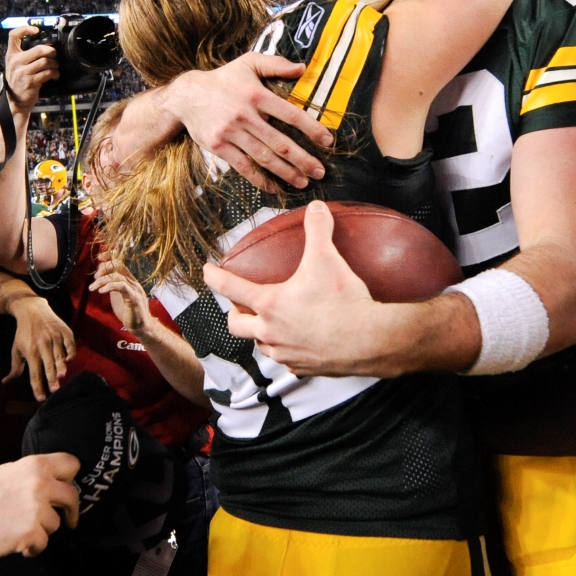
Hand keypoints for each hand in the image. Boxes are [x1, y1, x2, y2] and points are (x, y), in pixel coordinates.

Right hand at [0, 452, 79, 558]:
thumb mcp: (7, 473)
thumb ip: (33, 474)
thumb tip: (56, 479)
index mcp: (34, 465)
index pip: (72, 463)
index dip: (72, 478)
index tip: (69, 489)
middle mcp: (39, 483)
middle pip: (72, 496)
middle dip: (70, 511)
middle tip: (68, 520)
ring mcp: (36, 508)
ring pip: (56, 523)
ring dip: (43, 530)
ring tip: (21, 529)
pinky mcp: (31, 532)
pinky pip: (44, 543)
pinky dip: (33, 547)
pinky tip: (18, 543)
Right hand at [5, 26, 58, 111]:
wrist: (15, 102)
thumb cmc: (19, 81)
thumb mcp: (17, 66)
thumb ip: (28, 56)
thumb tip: (48, 47)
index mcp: (11, 55)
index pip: (13, 36)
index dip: (25, 29)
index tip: (36, 30)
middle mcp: (15, 62)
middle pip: (38, 49)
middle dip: (51, 52)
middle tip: (54, 56)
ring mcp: (22, 72)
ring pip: (45, 61)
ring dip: (54, 64)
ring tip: (55, 67)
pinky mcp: (30, 82)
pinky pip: (47, 73)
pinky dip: (54, 74)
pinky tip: (54, 76)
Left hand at [5, 295, 75, 400]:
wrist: (32, 310)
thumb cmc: (23, 334)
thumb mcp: (16, 350)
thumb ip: (14, 368)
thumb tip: (5, 382)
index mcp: (30, 350)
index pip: (34, 373)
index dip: (37, 386)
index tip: (41, 398)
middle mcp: (42, 344)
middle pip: (48, 365)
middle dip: (51, 378)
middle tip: (54, 391)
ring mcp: (54, 336)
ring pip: (60, 355)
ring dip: (61, 366)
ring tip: (62, 377)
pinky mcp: (64, 331)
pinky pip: (70, 344)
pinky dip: (71, 352)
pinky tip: (70, 360)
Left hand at [89, 254, 151, 332]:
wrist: (142, 327)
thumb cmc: (129, 311)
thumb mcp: (117, 295)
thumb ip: (111, 285)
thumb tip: (99, 276)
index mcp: (129, 280)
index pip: (120, 262)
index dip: (110, 257)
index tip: (100, 257)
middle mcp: (133, 281)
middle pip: (118, 265)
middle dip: (103, 268)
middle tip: (94, 278)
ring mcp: (134, 289)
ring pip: (117, 276)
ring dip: (101, 280)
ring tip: (92, 288)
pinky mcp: (134, 298)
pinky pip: (121, 286)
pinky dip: (109, 286)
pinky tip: (101, 291)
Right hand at [161, 52, 332, 190]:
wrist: (186, 96)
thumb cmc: (224, 79)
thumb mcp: (249, 62)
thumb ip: (276, 64)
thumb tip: (303, 68)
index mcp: (256, 94)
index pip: (290, 114)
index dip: (311, 128)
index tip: (328, 141)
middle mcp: (245, 115)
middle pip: (280, 142)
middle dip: (303, 159)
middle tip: (321, 171)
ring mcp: (231, 133)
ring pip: (264, 157)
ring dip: (286, 172)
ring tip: (303, 181)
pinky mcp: (219, 147)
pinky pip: (244, 167)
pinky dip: (260, 179)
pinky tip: (274, 187)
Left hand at [204, 201, 401, 377]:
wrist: (369, 341)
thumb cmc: (343, 301)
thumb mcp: (328, 258)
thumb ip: (318, 230)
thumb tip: (316, 207)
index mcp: (269, 305)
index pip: (230, 288)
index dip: (214, 277)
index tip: (206, 271)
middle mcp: (270, 332)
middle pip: (236, 326)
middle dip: (234, 314)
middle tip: (241, 305)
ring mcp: (285, 354)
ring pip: (261, 345)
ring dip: (260, 334)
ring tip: (271, 323)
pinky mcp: (303, 368)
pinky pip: (286, 362)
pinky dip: (287, 351)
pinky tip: (299, 344)